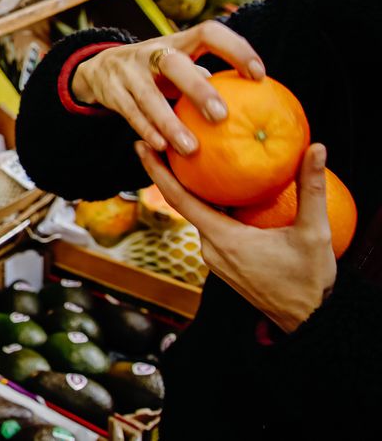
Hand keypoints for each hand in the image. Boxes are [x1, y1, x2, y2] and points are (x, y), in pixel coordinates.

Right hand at [73, 21, 265, 153]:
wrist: (98, 69)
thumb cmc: (157, 73)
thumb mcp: (178, 67)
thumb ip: (205, 78)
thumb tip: (256, 104)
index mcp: (177, 42)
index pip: (208, 33)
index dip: (235, 49)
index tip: (259, 75)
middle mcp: (151, 53)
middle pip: (173, 64)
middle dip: (197, 89)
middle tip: (222, 117)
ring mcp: (128, 72)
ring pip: (148, 96)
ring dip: (170, 122)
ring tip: (191, 148)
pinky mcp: (111, 92)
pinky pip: (130, 113)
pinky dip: (147, 130)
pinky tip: (163, 148)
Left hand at [136, 141, 336, 332]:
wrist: (309, 320)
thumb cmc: (309, 280)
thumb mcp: (315, 232)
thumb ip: (313, 188)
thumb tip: (318, 148)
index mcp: (223, 239)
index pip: (179, 199)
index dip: (158, 171)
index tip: (141, 146)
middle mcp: (210, 248)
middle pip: (183, 203)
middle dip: (171, 173)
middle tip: (162, 139)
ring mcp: (215, 257)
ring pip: (199, 215)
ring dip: (193, 189)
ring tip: (190, 158)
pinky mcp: (223, 262)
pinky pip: (211, 226)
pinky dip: (210, 205)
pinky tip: (222, 189)